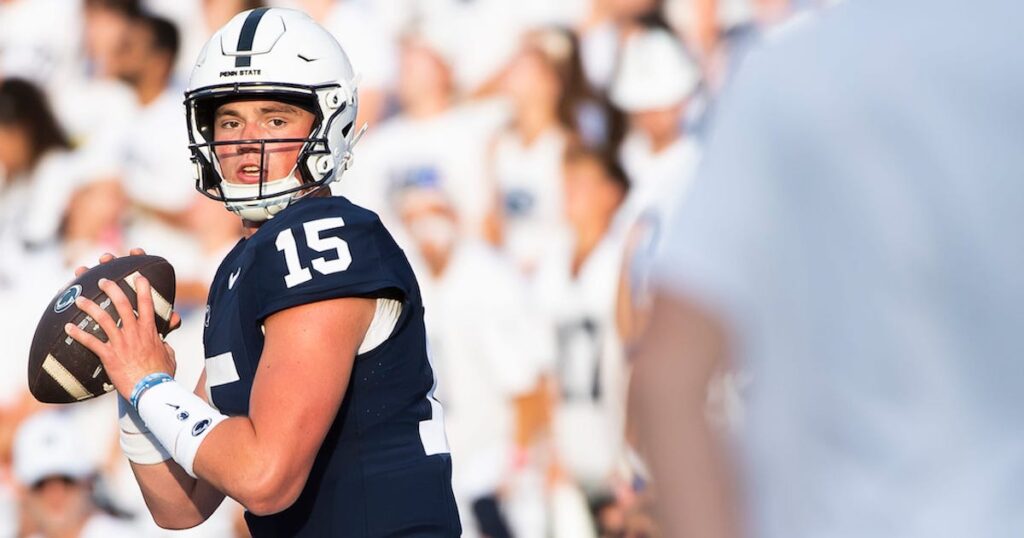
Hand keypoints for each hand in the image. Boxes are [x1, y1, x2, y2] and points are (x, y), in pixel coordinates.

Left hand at [65, 250, 178, 399]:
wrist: (150, 389)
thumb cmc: (161, 375)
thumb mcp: (170, 356)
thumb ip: (165, 346)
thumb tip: (165, 344)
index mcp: (150, 331)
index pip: (147, 304)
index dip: (143, 288)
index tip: (138, 276)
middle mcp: (134, 332)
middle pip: (122, 304)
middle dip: (112, 289)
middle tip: (102, 280)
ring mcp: (121, 343)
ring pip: (103, 319)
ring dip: (90, 307)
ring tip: (79, 299)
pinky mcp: (108, 355)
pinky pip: (90, 341)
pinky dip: (78, 333)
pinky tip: (68, 327)